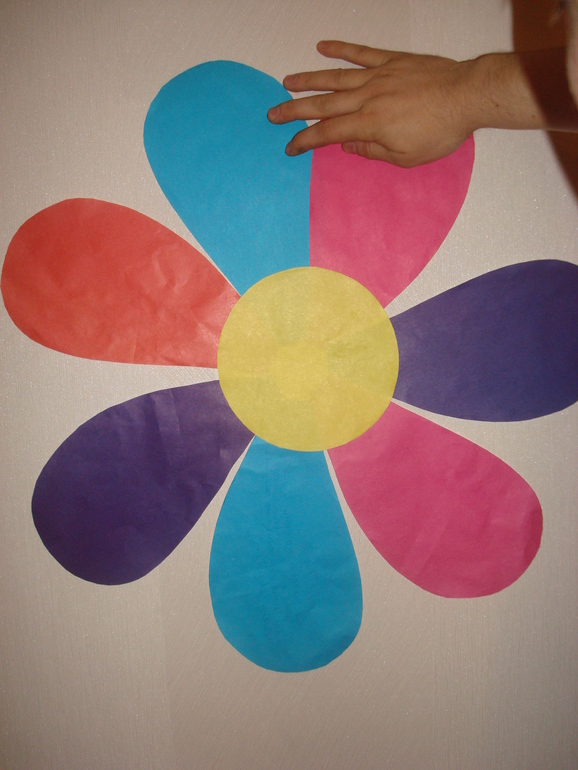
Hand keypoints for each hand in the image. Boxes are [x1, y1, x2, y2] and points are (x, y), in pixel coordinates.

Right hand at [267, 40, 478, 166]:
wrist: (466, 97)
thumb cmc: (439, 132)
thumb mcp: (405, 157)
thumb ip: (373, 151)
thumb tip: (348, 145)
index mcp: (369, 124)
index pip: (327, 134)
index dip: (304, 141)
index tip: (289, 147)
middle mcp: (367, 97)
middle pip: (323, 104)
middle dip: (294, 110)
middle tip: (272, 113)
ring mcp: (378, 76)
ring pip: (335, 77)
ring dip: (308, 80)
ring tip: (287, 81)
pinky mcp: (392, 61)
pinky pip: (362, 53)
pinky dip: (341, 49)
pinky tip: (323, 46)